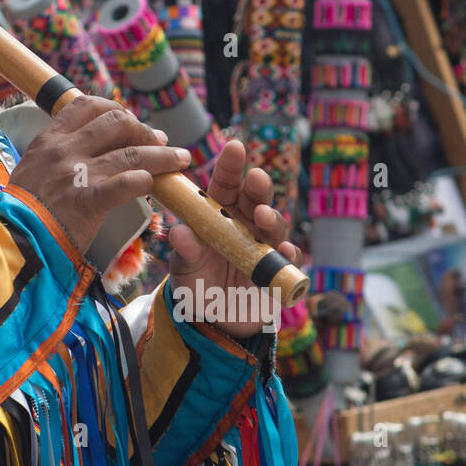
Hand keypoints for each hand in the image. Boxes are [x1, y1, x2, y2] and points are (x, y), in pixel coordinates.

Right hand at [8, 96, 190, 255]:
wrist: (12, 241)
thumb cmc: (21, 213)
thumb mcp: (31, 171)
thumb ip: (56, 157)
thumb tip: (85, 151)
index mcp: (49, 140)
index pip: (87, 105)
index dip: (115, 108)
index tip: (128, 120)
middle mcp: (64, 150)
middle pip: (116, 121)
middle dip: (143, 129)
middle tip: (158, 141)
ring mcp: (77, 174)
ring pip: (132, 152)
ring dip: (162, 155)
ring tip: (180, 159)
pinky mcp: (89, 201)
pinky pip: (129, 183)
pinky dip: (147, 180)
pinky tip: (157, 185)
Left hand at [167, 140, 302, 339]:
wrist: (214, 319)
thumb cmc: (197, 282)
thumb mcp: (184, 268)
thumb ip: (185, 250)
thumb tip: (177, 232)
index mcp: (220, 214)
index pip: (226, 184)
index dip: (230, 166)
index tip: (233, 146)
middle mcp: (245, 224)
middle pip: (256, 198)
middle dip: (258, 187)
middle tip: (256, 177)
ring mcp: (265, 246)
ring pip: (275, 226)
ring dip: (271, 219)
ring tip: (263, 216)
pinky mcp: (278, 271)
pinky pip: (287, 261)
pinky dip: (287, 256)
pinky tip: (284, 251)